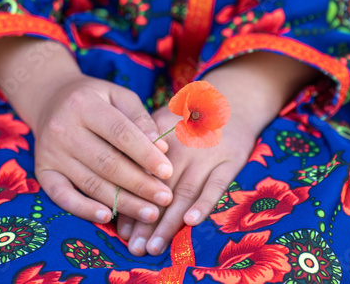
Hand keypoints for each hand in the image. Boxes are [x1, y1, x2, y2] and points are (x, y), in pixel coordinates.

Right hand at [34, 74, 174, 223]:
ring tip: (150, 214)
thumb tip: (162, 148)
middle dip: (140, 184)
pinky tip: (107, 217)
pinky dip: (83, 209)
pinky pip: (62, 196)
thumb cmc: (95, 99)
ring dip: (122, 202)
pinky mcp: (43, 171)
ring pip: (91, 183)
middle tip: (165, 199)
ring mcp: (50, 153)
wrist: (50, 99)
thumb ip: (140, 119)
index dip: (146, 154)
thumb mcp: (118, 97)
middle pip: (107, 163)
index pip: (120, 133)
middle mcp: (63, 129)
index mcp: (84, 105)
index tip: (168, 172)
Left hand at [117, 52, 318, 255]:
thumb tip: (118, 177)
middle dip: (146, 221)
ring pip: (184, 192)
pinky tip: (192, 221)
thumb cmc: (189, 117)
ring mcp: (206, 155)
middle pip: (160, 189)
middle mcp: (181, 148)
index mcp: (161, 139)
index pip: (141, 174)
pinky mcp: (230, 161)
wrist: (232, 102)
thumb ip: (142, 147)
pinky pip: (216, 185)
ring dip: (169, 222)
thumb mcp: (162, 120)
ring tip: (154, 246)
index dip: (130, 201)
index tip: (120, 228)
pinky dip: (205, 203)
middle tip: (134, 248)